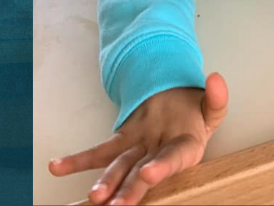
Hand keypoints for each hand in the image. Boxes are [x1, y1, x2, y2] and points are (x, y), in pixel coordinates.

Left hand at [47, 72, 227, 204]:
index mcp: (186, 148)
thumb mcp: (210, 107)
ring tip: (93, 196)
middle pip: (142, 173)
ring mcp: (138, 152)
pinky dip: (77, 160)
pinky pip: (99, 154)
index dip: (161, 167)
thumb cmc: (195, 114)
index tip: (148, 174)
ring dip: (106, 183)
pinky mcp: (121, 143)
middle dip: (129, 190)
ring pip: (120, 168)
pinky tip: (57, 167)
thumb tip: (216, 79)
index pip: (174, 158)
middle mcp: (159, 155)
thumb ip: (215, 99)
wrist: (180, 111)